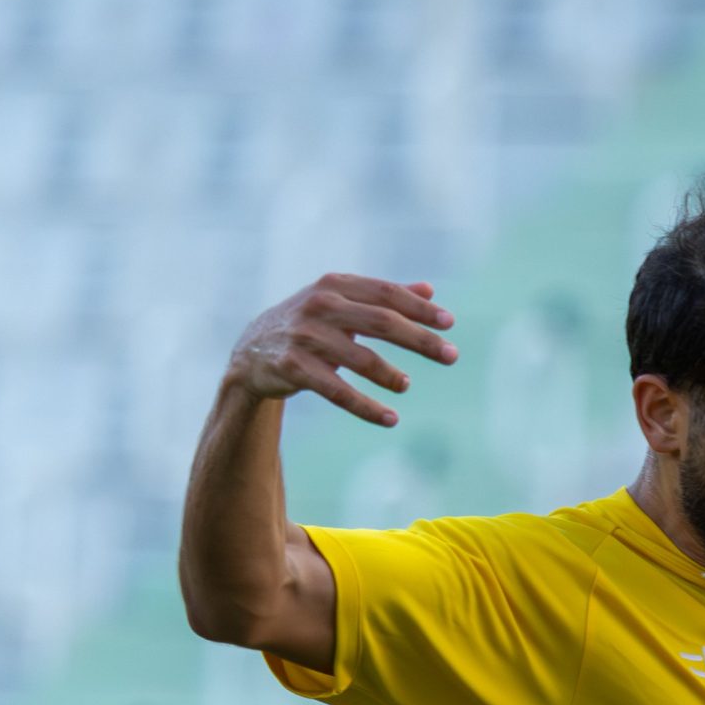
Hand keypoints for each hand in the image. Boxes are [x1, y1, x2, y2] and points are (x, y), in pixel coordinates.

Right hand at [227, 274, 458, 427]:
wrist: (252, 351)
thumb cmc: (310, 324)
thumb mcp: (342, 303)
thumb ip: (383, 297)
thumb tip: (430, 290)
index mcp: (336, 285)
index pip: (387, 293)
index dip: (420, 309)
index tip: (450, 323)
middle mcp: (320, 306)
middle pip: (382, 322)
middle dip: (420, 340)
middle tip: (451, 356)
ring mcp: (305, 336)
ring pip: (360, 358)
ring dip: (390, 374)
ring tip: (407, 385)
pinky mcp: (293, 367)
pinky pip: (337, 391)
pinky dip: (366, 407)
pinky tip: (390, 419)